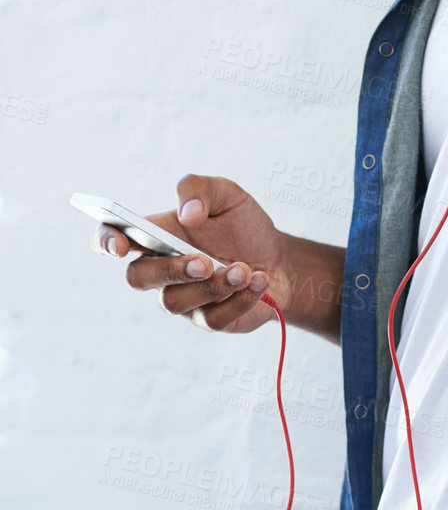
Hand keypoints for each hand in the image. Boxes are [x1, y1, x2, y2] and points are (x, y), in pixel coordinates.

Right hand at [91, 173, 291, 334]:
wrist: (280, 259)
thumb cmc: (243, 226)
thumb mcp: (227, 194)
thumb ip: (200, 190)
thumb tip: (187, 214)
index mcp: (156, 235)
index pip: (112, 239)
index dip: (105, 242)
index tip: (120, 246)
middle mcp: (161, 270)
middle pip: (138, 278)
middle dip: (169, 270)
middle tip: (205, 262)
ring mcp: (182, 298)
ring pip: (176, 302)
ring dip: (213, 286)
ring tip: (245, 270)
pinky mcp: (208, 320)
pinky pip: (213, 319)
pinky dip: (240, 299)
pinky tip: (259, 281)